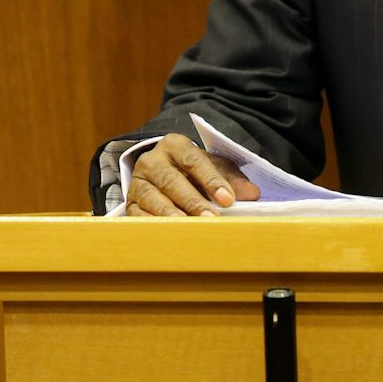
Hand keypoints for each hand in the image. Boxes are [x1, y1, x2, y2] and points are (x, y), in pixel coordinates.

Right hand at [125, 133, 260, 215]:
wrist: (159, 173)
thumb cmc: (191, 170)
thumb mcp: (212, 167)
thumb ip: (232, 178)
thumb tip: (252, 195)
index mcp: (175, 145)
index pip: (193, 160)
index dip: (211, 180)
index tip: (228, 199)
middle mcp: (152, 161)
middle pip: (172, 180)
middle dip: (193, 201)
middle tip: (212, 219)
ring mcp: (138, 182)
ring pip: (152, 198)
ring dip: (171, 214)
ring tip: (188, 228)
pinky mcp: (130, 203)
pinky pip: (138, 215)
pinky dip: (153, 225)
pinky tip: (168, 235)